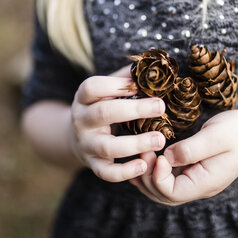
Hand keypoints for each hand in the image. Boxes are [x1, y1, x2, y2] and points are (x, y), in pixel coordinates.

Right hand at [69, 65, 166, 181]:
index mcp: (84, 98)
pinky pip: (107, 173)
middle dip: (134, 110)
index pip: (93, 87)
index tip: (141, 84)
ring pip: (108, 147)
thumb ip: (126, 79)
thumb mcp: (106, 91)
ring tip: (160, 139)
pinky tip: (144, 165)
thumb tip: (154, 64)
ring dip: (135, 143)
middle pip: (104, 114)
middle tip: (161, 107)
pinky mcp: (93, 165)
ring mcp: (86, 144)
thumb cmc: (102, 107)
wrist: (76, 137)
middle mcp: (81, 120)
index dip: (115, 84)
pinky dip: (125, 172)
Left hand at [130, 110, 237, 205]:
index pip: (172, 192)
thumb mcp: (216, 136)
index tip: (157, 154)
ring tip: (140, 156)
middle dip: (148, 178)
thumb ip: (192, 148)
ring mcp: (196, 180)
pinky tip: (147, 158)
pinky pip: (169, 179)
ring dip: (149, 176)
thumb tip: (167, 157)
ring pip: (164, 190)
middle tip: (142, 153)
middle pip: (164, 196)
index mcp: (206, 182)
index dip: (157, 176)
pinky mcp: (193, 171)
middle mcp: (199, 186)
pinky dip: (155, 171)